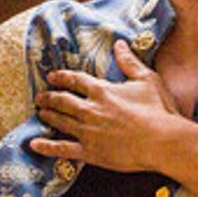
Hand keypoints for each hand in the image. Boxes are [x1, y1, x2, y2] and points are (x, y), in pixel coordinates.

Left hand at [31, 41, 179, 171]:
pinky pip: (63, 149)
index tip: (52, 76)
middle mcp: (90, 110)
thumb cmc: (158, 110)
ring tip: (39, 113)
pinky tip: (34, 144)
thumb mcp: (146, 79)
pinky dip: (47, 146)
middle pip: (63, 101)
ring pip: (60, 122)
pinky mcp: (91, 152)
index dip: (62, 77)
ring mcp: (88, 132)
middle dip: (49, 97)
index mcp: (102, 91)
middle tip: (39, 97)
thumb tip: (119, 44)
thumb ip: (129, 62)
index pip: (76, 80)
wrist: (163, 141)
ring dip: (48, 116)